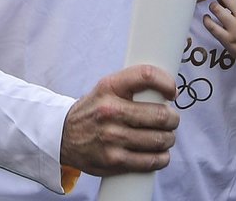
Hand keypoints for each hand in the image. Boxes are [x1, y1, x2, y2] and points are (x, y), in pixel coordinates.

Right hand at [60, 64, 178, 176]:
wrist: (63, 136)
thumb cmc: (94, 109)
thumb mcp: (107, 87)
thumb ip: (134, 84)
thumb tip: (169, 91)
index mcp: (110, 87)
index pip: (146, 75)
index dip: (167, 83)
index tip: (172, 93)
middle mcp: (110, 111)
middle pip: (160, 114)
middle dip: (173, 118)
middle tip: (171, 119)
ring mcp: (111, 138)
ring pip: (159, 139)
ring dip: (168, 138)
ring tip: (165, 136)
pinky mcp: (113, 161)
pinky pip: (149, 161)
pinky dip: (161, 158)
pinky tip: (161, 153)